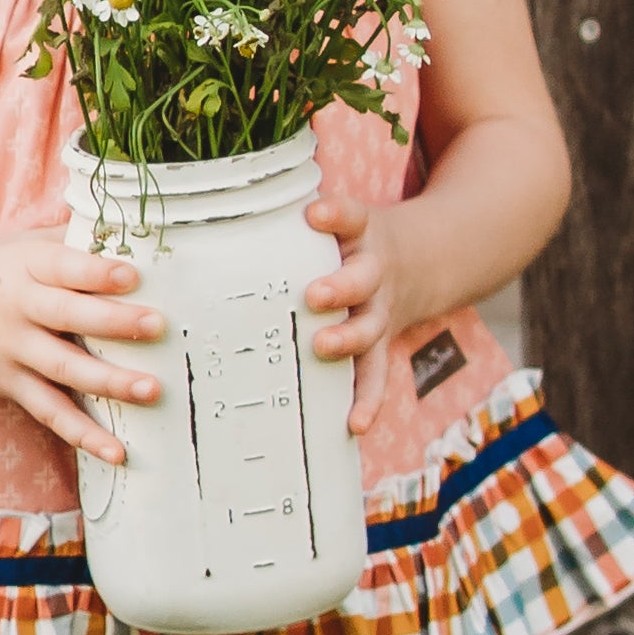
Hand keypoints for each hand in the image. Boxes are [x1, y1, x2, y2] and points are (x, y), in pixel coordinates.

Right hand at [0, 227, 165, 464]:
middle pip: (70, 317)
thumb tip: (124, 228)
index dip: (97, 272)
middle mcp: (18, 309)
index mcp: (25, 266)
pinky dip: (82, 433)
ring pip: (65, 369)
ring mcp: (13, 351)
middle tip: (157, 326)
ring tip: (151, 390)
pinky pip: (50, 411)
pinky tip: (116, 451)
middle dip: (115, 322)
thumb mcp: (17, 245)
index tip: (132, 276)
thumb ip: (67, 241)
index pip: (64, 267)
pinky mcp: (9, 385)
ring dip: (109, 381)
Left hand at [303, 190, 418, 441]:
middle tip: (313, 296)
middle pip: (362, 279)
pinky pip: (375, 376)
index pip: (351, 217)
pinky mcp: (379, 346)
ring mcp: (379, 312)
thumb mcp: (337, 221)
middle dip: (339, 288)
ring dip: (347, 339)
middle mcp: (374, 274)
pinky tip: (354, 423)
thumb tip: (216, 211)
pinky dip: (367, 400)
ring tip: (322, 347)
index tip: (315, 213)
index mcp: (360, 235)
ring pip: (369, 328)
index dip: (335, 214)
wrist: (417, 263)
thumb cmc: (348, 244)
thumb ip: (290, 219)